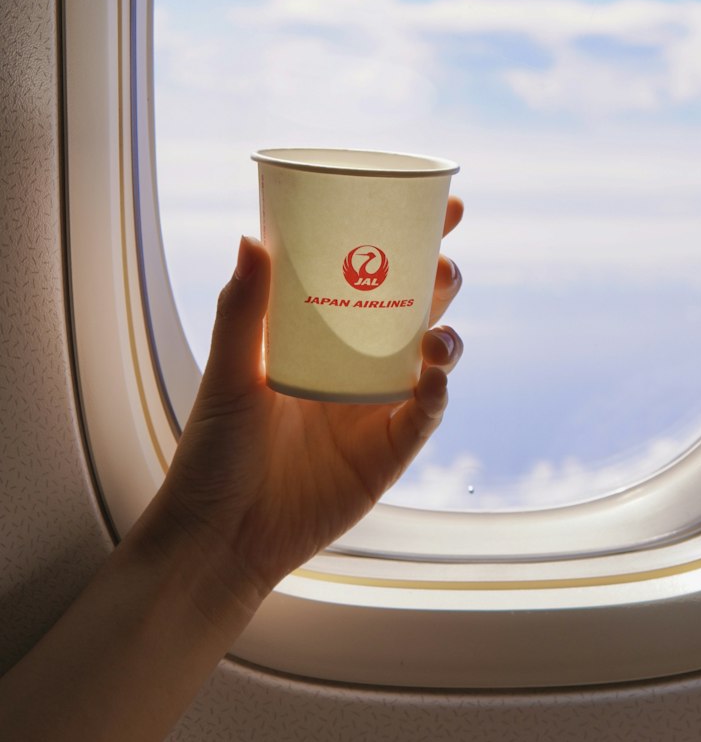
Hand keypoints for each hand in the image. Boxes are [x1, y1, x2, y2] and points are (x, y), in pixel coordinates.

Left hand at [149, 198, 464, 605]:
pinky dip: (436, 390)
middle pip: (415, 306)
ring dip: (445, 334)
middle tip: (443, 261)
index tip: (444, 204)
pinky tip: (432, 376)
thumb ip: (242, 310)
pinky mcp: (389, 450)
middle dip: (440, 276)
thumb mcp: (227, 374)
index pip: (373, 272)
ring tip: (437, 335)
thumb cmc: (213, 454)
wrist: (220, 537)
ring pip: (431, 354)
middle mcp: (355, 363)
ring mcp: (376, 406)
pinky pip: (425, 412)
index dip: (412, 237)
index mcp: (320, 334)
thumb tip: (252, 238)